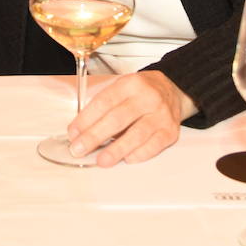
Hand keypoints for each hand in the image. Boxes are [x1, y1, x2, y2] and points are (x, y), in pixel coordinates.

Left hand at [65, 70, 196, 166]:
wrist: (172, 90)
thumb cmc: (140, 93)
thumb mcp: (121, 89)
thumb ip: (102, 107)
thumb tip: (81, 132)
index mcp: (130, 84)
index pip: (104, 102)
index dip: (86, 119)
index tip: (73, 133)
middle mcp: (147, 98)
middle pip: (117, 119)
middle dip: (95, 136)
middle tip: (79, 149)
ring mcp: (161, 115)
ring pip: (136, 135)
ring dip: (116, 150)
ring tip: (101, 160)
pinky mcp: (170, 131)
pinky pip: (153, 146)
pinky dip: (138, 154)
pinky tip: (126, 159)